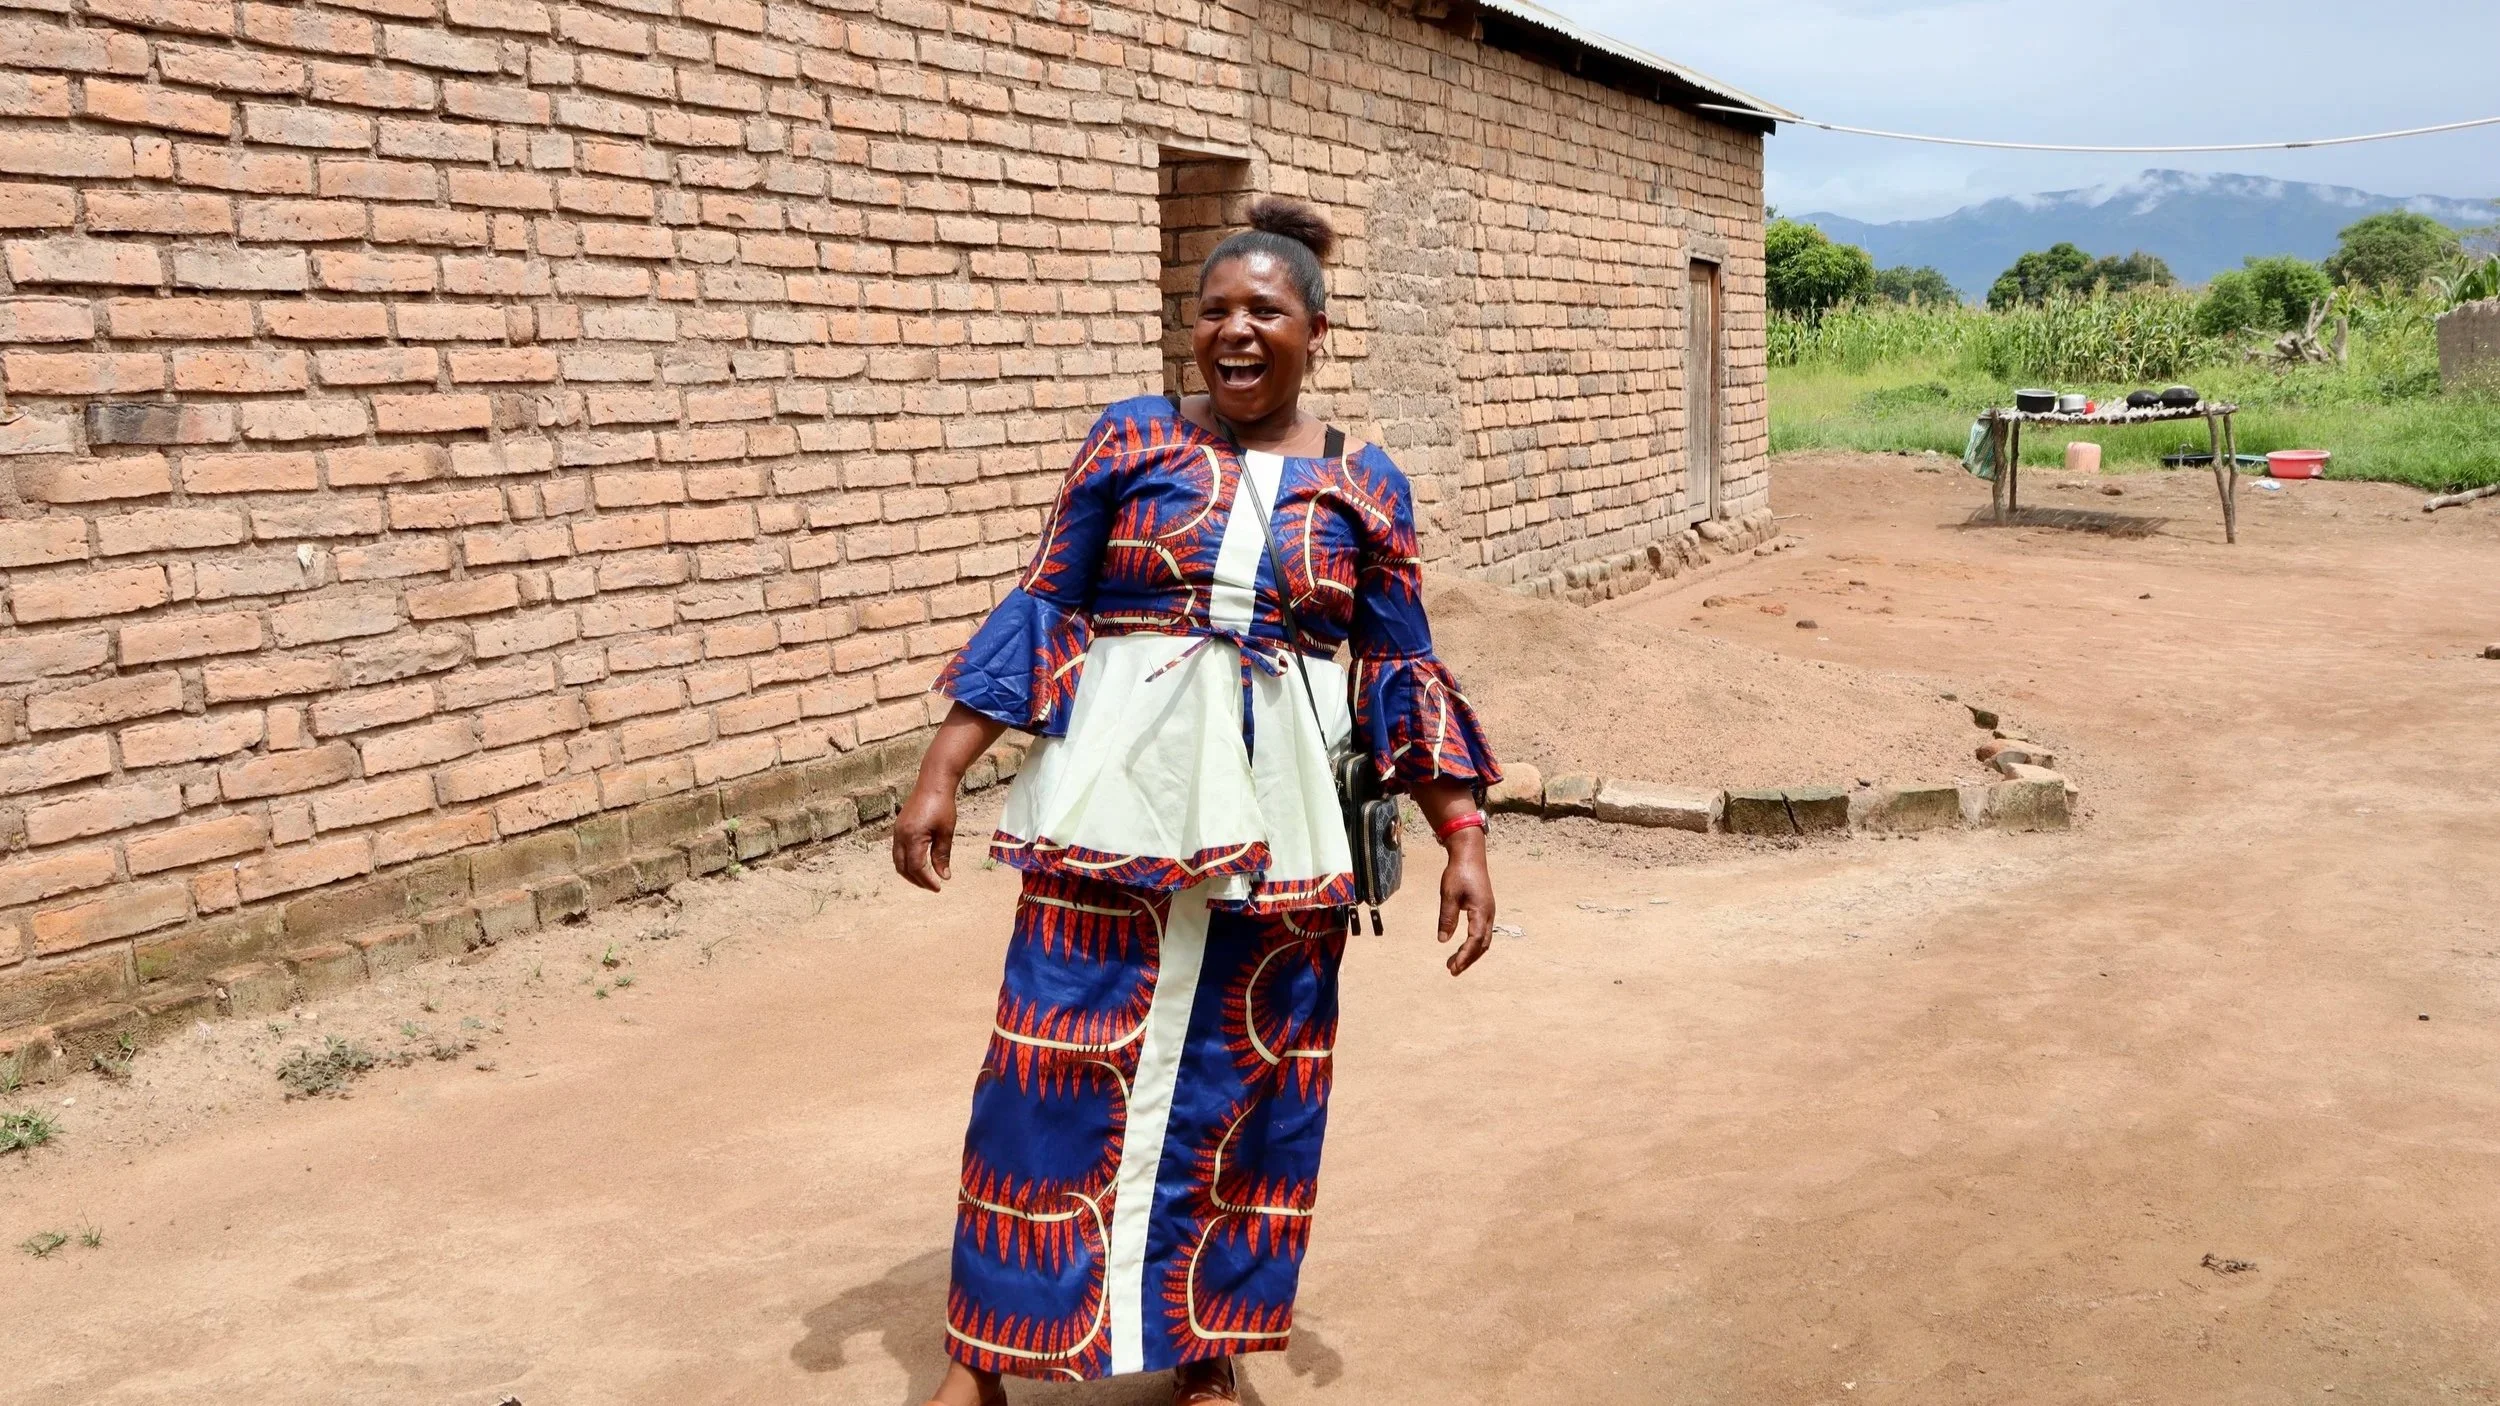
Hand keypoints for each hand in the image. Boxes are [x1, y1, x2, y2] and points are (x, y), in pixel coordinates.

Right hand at [891, 780, 957, 891]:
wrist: (933, 783)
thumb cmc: (942, 805)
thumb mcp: (946, 832)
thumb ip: (942, 855)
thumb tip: (944, 876)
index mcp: (912, 837)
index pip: (916, 868)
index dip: (926, 881)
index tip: (939, 887)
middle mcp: (900, 836)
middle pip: (903, 868)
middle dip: (917, 880)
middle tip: (932, 886)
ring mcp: (897, 832)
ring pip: (898, 861)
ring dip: (910, 873)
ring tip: (925, 878)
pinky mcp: (898, 828)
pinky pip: (898, 851)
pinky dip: (907, 862)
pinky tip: (919, 863)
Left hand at [1435, 829, 1493, 975]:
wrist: (1470, 854)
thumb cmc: (1459, 872)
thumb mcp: (1449, 895)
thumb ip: (1447, 918)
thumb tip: (1442, 940)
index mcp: (1481, 911)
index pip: (1475, 941)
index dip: (1464, 956)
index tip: (1452, 967)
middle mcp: (1489, 914)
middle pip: (1482, 944)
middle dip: (1468, 959)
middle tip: (1452, 970)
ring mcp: (1489, 912)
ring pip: (1484, 940)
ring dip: (1471, 953)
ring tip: (1455, 964)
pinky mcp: (1485, 909)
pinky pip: (1483, 932)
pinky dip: (1474, 944)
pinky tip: (1463, 948)